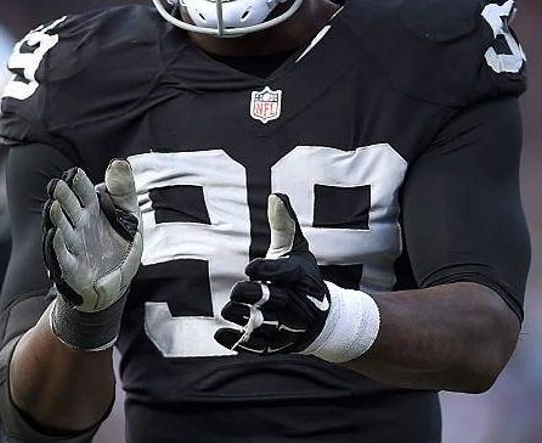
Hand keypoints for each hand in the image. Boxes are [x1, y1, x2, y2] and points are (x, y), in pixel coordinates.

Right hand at [43, 159, 142, 349]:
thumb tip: (118, 162)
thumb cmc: (120, 243)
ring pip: (60, 228)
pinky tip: (54, 233)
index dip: (78, 182)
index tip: (73, 173)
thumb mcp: (129, 214)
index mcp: (91, 207)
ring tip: (52, 205)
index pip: (82, 190)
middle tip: (56, 184)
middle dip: (61, 196)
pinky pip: (61, 256)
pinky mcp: (71, 268)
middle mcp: (78, 223)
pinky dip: (57, 245)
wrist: (117, 281)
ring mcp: (73, 244)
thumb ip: (123, 189)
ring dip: (55, 218)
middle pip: (68, 206)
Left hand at [213, 193, 330, 354]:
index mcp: (303, 279)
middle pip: (272, 300)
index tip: (250, 268)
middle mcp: (298, 305)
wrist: (322, 318)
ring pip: (264, 324)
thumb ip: (284, 225)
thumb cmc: (302, 277)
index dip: (264, 270)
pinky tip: (219, 333)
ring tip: (229, 310)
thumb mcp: (296, 249)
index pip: (283, 273)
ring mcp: (287, 328)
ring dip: (242, 317)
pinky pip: (256, 346)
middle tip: (238, 290)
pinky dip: (236, 341)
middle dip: (251, 294)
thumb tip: (276, 194)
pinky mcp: (277, 345)